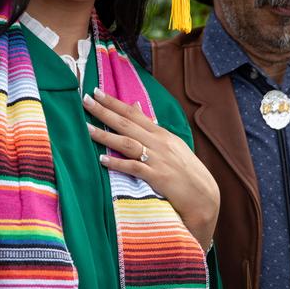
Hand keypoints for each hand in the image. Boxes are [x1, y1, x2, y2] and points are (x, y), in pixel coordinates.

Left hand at [83, 88, 219, 250]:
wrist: (204, 196)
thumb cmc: (186, 172)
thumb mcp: (172, 145)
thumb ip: (152, 128)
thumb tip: (136, 108)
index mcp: (162, 134)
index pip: (134, 113)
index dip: (115, 102)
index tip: (97, 92)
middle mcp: (159, 143)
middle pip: (127, 124)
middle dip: (105, 111)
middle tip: (85, 100)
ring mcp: (158, 159)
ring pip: (127, 143)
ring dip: (106, 135)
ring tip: (87, 128)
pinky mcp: (158, 177)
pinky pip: (134, 168)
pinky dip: (118, 163)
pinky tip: (102, 160)